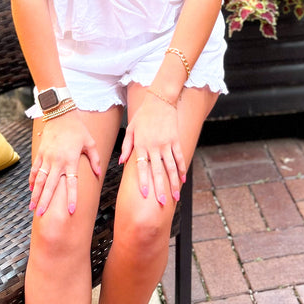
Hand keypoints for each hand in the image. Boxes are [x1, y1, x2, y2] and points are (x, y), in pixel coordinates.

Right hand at [29, 111, 100, 215]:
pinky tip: (31, 190)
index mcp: (71, 160)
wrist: (60, 113)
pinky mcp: (40, 153)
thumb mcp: (90, 142)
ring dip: (36, 194)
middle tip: (42, 215)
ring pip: (40, 180)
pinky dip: (33, 181)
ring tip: (33, 208)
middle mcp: (57, 161)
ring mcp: (47, 158)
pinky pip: (35, 170)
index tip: (70, 211)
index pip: (71, 183)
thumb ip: (95, 159)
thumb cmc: (78, 128)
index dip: (71, 197)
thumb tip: (98, 174)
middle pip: (51, 185)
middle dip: (46, 201)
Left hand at [120, 91, 184, 206]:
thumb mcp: (131, 129)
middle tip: (163, 203)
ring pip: (171, 167)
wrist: (160, 100)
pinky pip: (179, 157)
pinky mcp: (175, 140)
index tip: (145, 195)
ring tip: (176, 196)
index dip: (144, 182)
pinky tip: (182, 180)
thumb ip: (126, 146)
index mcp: (141, 144)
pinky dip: (181, 169)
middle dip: (160, 188)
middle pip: (158, 171)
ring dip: (174, 183)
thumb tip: (121, 162)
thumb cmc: (143, 115)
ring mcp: (166, 143)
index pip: (141, 167)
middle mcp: (154, 146)